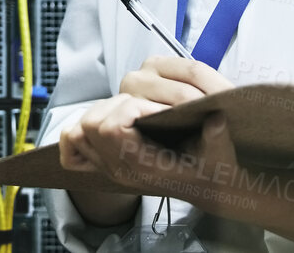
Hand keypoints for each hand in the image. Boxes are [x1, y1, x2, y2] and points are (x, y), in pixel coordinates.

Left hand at [56, 57, 235, 222]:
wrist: (208, 187)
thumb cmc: (212, 169)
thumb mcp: (220, 154)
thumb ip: (217, 138)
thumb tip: (216, 118)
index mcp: (142, 167)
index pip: (110, 129)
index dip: (131, 108)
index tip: (157, 108)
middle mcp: (119, 169)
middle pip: (90, 124)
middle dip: (116, 105)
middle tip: (145, 106)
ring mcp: (109, 166)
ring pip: (79, 129)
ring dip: (103, 110)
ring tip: (134, 109)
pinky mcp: (106, 159)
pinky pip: (73, 143)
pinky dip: (82, 129)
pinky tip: (109, 120)